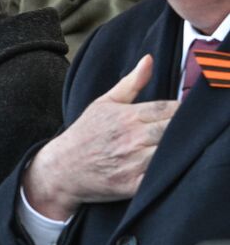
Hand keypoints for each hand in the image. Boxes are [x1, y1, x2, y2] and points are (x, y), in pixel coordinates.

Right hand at [23, 56, 177, 219]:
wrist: (60, 169)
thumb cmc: (84, 135)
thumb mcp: (103, 104)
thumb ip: (130, 83)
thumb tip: (149, 60)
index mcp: (126, 116)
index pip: (169, 108)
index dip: (180, 111)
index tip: (181, 115)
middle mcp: (131, 138)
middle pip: (174, 129)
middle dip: (182, 129)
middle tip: (183, 132)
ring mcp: (133, 162)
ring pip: (171, 151)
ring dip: (178, 150)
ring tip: (175, 148)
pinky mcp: (133, 184)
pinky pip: (161, 176)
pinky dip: (168, 172)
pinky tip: (167, 167)